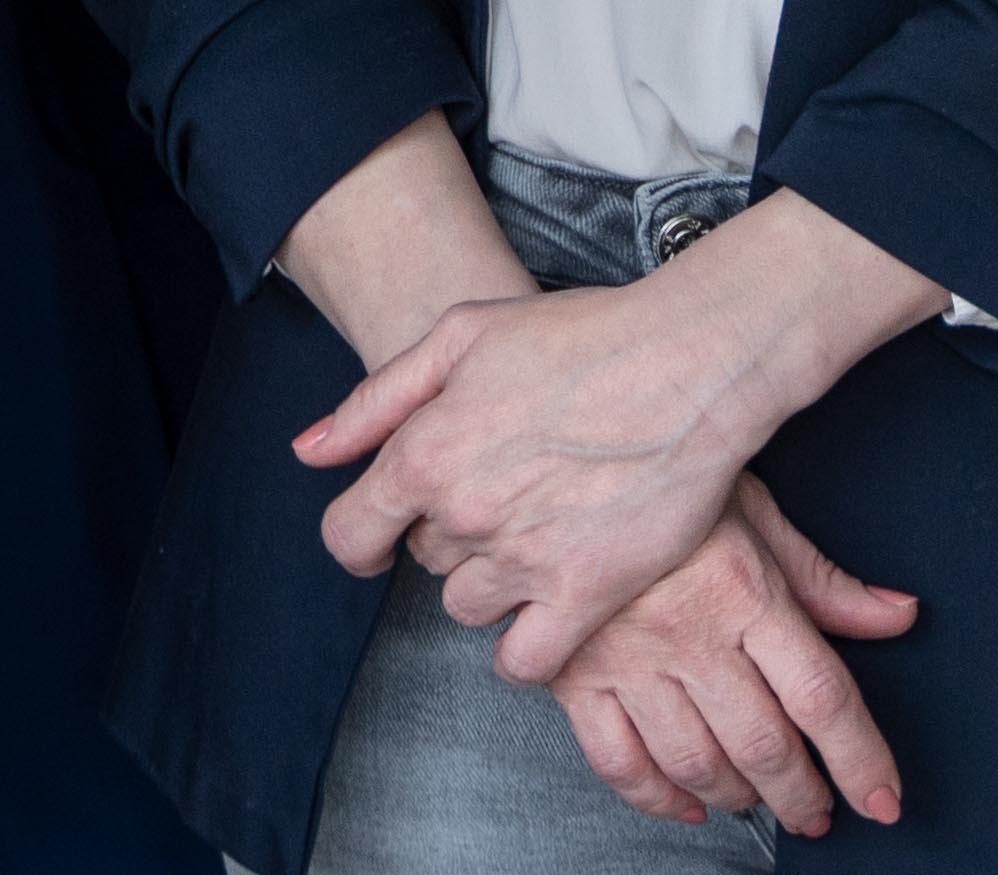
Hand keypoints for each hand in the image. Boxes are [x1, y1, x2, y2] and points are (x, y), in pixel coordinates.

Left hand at [302, 192, 943, 680]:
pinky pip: (526, 662)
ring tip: (535, 532)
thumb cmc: (577, 336)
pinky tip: (544, 611)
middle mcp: (464, 516)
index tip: (383, 534)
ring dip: (489, 580)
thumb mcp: (460, 334)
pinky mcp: (586, 595)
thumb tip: (309, 454)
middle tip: (502, 490)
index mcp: (423, 454)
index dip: (362, 537)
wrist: (688, 364)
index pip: (349, 536)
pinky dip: (526, 649)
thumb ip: (375, 401)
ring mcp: (524, 562)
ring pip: (467, 606)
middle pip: (422, 559)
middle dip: (448, 530)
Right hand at [548, 483, 920, 832]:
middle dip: (801, 795)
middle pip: (764, 744)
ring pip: (696, 762)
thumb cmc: (659, 481)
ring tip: (756, 802)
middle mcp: (688, 632)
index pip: (821, 696)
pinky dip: (657, 799)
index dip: (861, 759)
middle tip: (816, 813)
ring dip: (737, 798)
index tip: (882, 799)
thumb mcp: (751, 510)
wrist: (548, 465)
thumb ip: (822, 579)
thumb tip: (898, 616)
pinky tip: (685, 804)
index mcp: (743, 588)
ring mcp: (626, 660)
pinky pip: (618, 762)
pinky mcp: (572, 675)